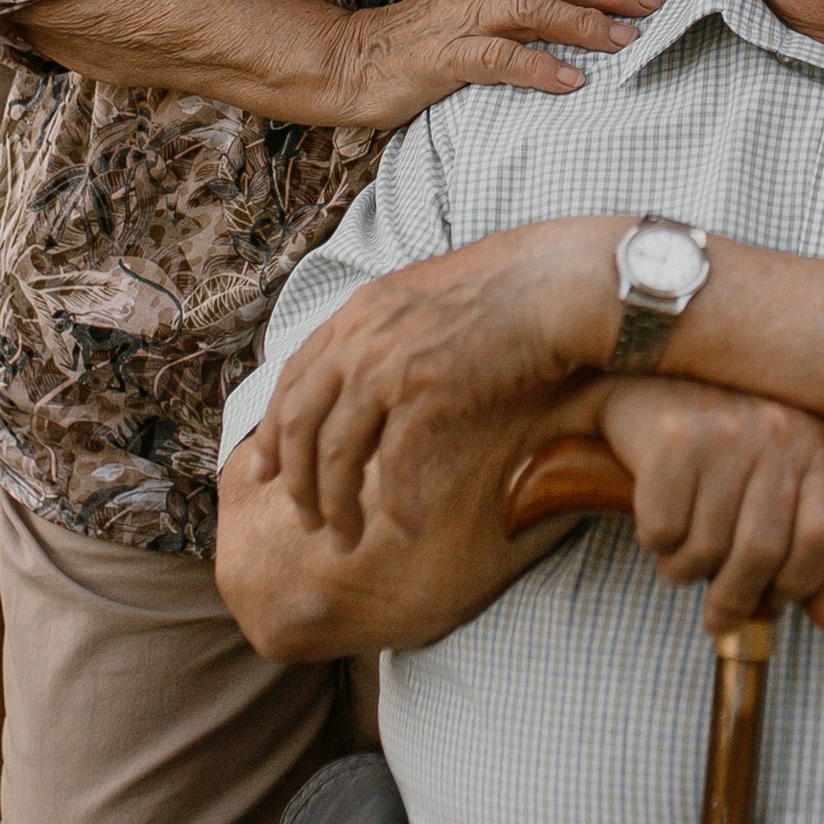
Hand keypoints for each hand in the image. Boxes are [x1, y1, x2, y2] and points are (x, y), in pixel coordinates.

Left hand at [256, 217, 615, 538]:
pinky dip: (396, 503)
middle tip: (308, 522)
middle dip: (297, 483)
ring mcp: (390, 362)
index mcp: (357, 312)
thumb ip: (387, 334)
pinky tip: (406, 527)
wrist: (557, 283)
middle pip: (300, 424)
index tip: (266, 473)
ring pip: (337, 453)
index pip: (292, 381)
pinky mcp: (428, 390)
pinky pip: (396, 464)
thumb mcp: (425, 301)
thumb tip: (371, 381)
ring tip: (346, 540)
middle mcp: (361, 336)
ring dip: (337, 506)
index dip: (272, 433)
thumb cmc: (508, 294)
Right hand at [330, 0, 660, 131]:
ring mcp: (459, 20)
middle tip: (651, 3)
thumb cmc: (420, 46)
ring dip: (583, 23)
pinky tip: (570, 79)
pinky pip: (496, 58)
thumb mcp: (476, 18)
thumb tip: (582, 20)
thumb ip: (521, 14)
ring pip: (531, 9)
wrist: (350, 63)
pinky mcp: (442, 57)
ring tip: (624, 39)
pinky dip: (537, 66)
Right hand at [600, 375, 823, 631]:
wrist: (650, 383)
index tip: (774, 602)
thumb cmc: (726, 449)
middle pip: (762, 552)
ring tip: (680, 559)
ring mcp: (724, 431)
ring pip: (706, 549)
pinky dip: (655, 544)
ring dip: (686, 572)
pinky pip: (663, 531)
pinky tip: (658, 525)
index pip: (823, 537)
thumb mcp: (783, 488)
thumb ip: (816, 553)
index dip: (800, 584)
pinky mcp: (671, 439)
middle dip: (735, 598)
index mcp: (816, 443)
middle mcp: (777, 431)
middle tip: (718, 618)